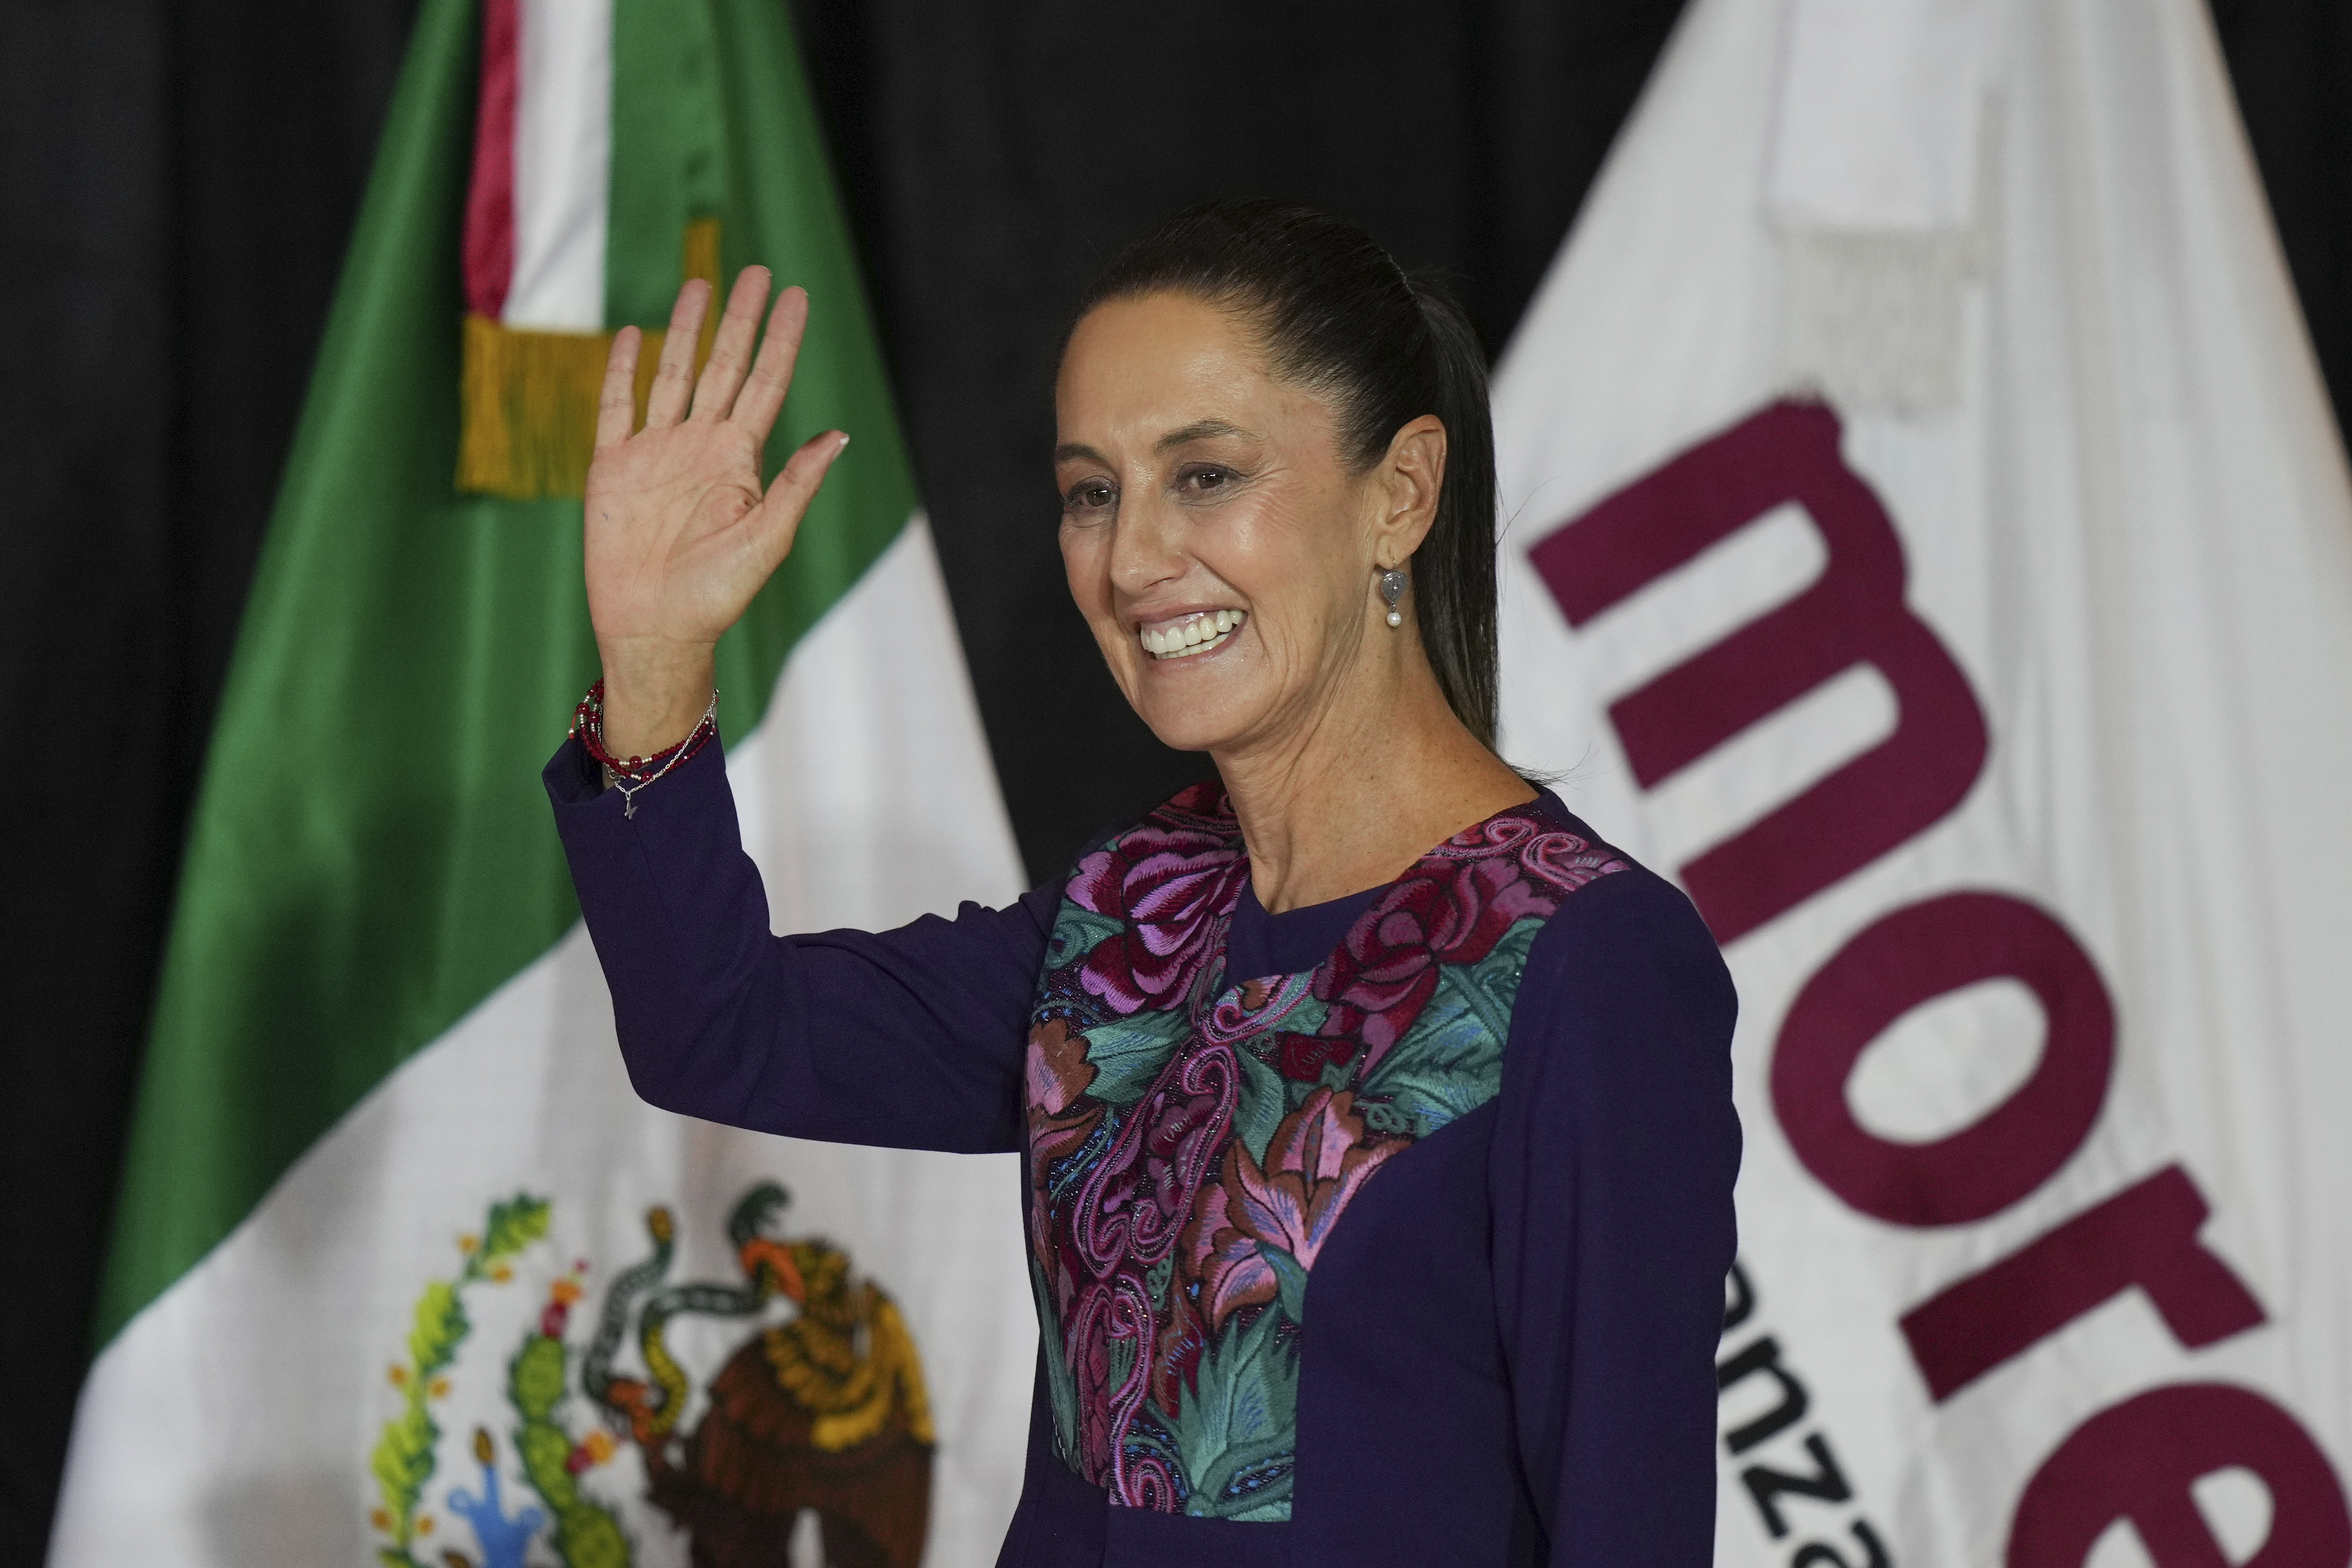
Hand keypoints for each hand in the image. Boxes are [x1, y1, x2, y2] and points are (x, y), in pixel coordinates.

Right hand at [584, 267, 848, 755]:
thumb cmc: (717, 596)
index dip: (781, 339)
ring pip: (673, 374)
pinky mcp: (612, 467)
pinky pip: (617, 407)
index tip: (798, 295)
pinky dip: (624, 369)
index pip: (766, 383)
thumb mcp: (766, 539)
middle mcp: (701, 447)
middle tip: (758, 271)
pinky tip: (636, 334)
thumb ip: (797, 484)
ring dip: (686, 330)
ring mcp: (655, 453)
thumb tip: (839, 436)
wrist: (655, 629)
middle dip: (741, 319)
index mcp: (740, 461)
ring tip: (702, 284)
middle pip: (723, 366)